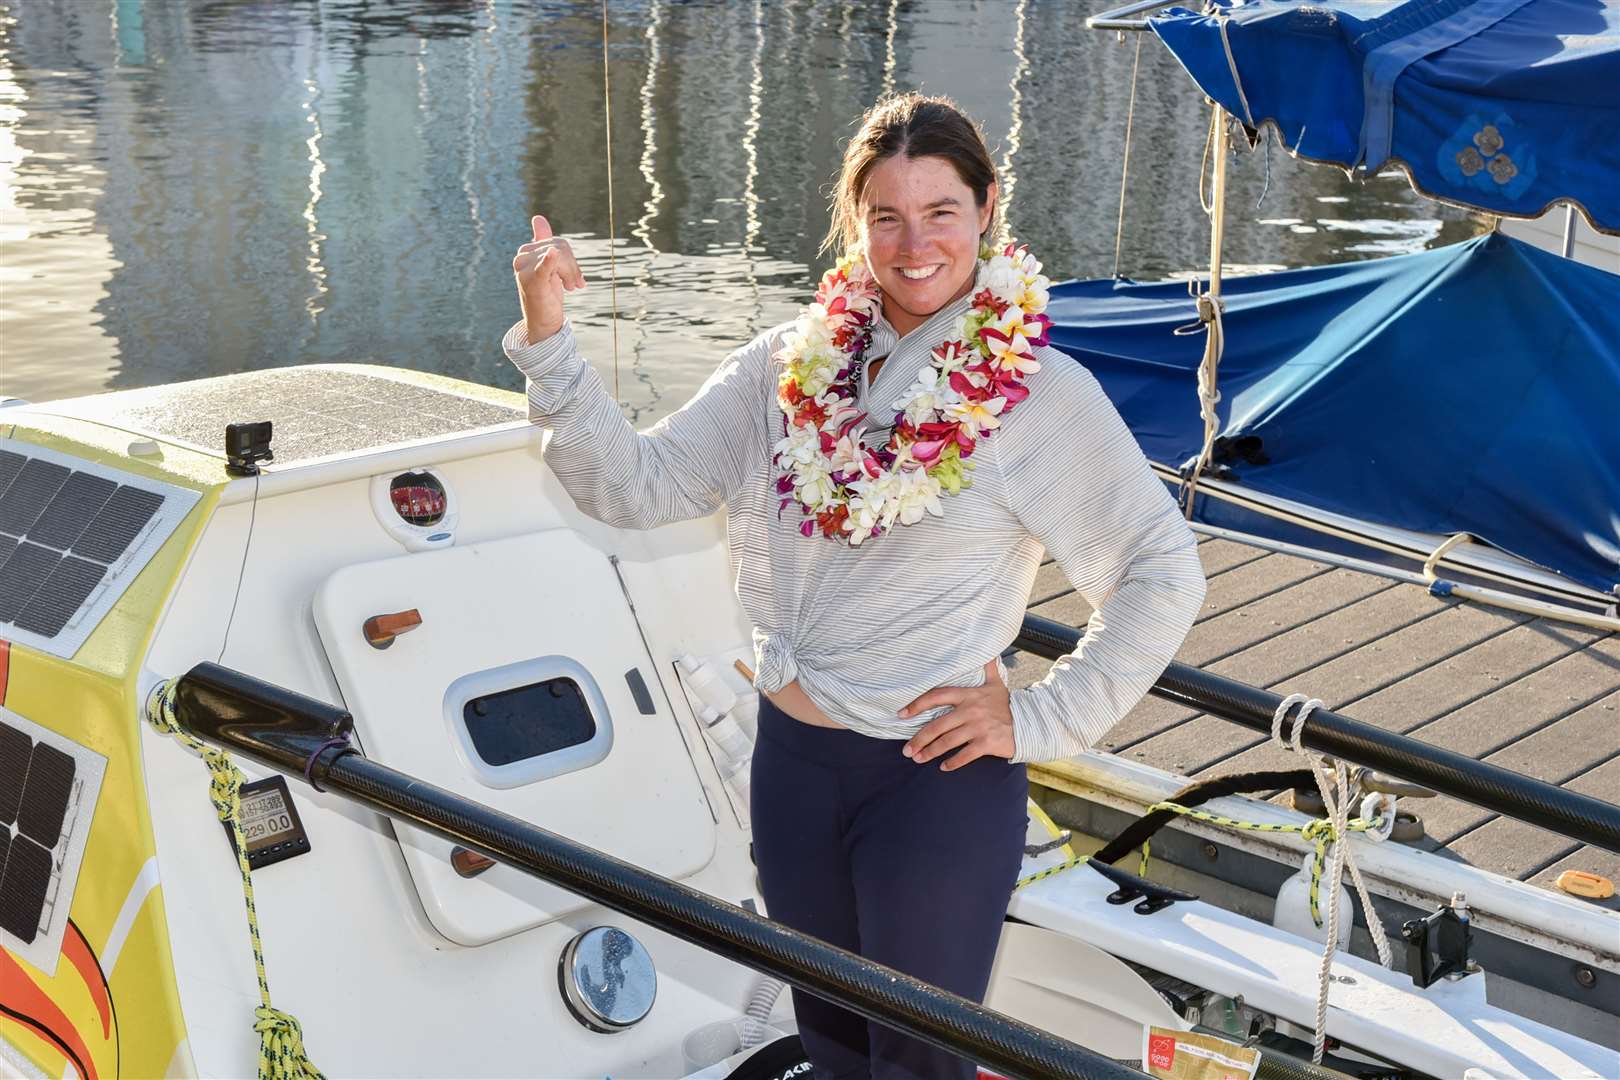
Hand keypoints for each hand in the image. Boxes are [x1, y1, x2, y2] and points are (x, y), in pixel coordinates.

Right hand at [512, 214, 585, 343]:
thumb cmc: (546, 294)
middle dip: (573, 267)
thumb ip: (544, 243)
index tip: (576, 277)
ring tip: (572, 288)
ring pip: (560, 255)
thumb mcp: (549, 267)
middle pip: (560, 247)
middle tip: (576, 285)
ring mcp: (524, 269)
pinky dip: (548, 261)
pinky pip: (543, 267)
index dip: (570, 260)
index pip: (557, 243)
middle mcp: (521, 257)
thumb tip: (538, 217)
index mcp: (526, 251)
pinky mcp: (532, 282)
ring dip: (572, 274)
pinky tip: (552, 255)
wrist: (543, 322)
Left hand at [899, 659, 1015, 770]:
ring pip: (948, 742)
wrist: (1029, 722)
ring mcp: (978, 728)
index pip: (937, 697)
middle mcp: (971, 710)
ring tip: (918, 759)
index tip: (902, 714)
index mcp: (969, 695)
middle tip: (907, 750)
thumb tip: (987, 651)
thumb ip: (988, 668)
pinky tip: (943, 767)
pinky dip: (953, 763)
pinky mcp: (987, 743)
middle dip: (919, 739)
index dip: (917, 704)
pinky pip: (965, 755)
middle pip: (938, 725)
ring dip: (930, 752)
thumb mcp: (996, 684)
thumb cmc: (1007, 704)